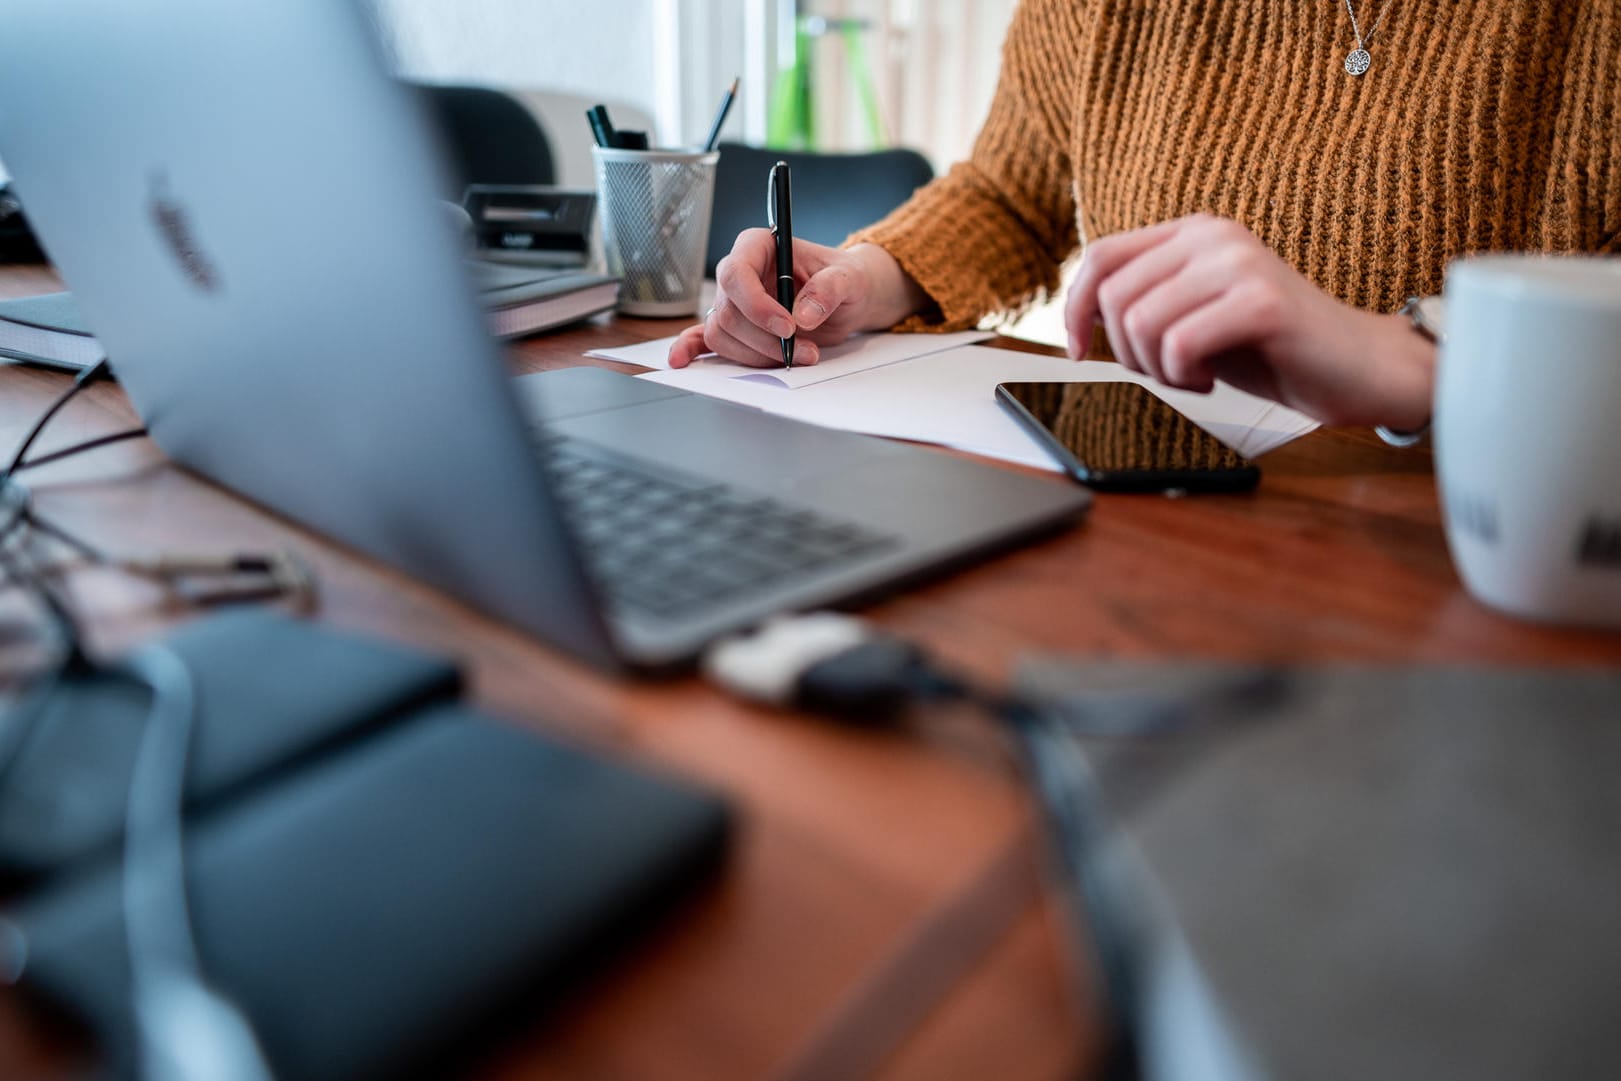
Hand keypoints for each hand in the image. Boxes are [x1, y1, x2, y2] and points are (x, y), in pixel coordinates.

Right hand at [668, 234, 925, 367]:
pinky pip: (705, 339)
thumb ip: (830, 289)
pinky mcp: (737, 327)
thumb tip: (804, 314)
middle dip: (764, 339)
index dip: (756, 305)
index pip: (737, 273)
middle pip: (729, 311)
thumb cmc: (846, 279)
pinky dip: (692, 350)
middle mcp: (740, 273)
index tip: (788, 327)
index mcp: (759, 247)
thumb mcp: (850, 278)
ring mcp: (734, 302)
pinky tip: (680, 361)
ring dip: (756, 355)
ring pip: (722, 333)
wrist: (847, 299)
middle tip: (804, 351)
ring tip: (797, 357)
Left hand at [1064, 214, 1433, 429]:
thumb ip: (1145, 302)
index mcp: (1192, 233)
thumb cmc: (1270, 348)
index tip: (1079, 351)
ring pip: (1142, 324)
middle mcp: (1213, 235)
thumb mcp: (1193, 316)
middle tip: (1171, 371)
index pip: (1100, 257)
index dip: (1074, 309)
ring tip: (1196, 375)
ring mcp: (1239, 263)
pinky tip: (1214, 379)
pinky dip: (1185, 378)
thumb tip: (1078, 316)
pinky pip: (1179, 345)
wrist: (1357, 368)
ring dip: (1158, 370)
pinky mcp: (1261, 302)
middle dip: (1127, 353)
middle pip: (1115, 298)